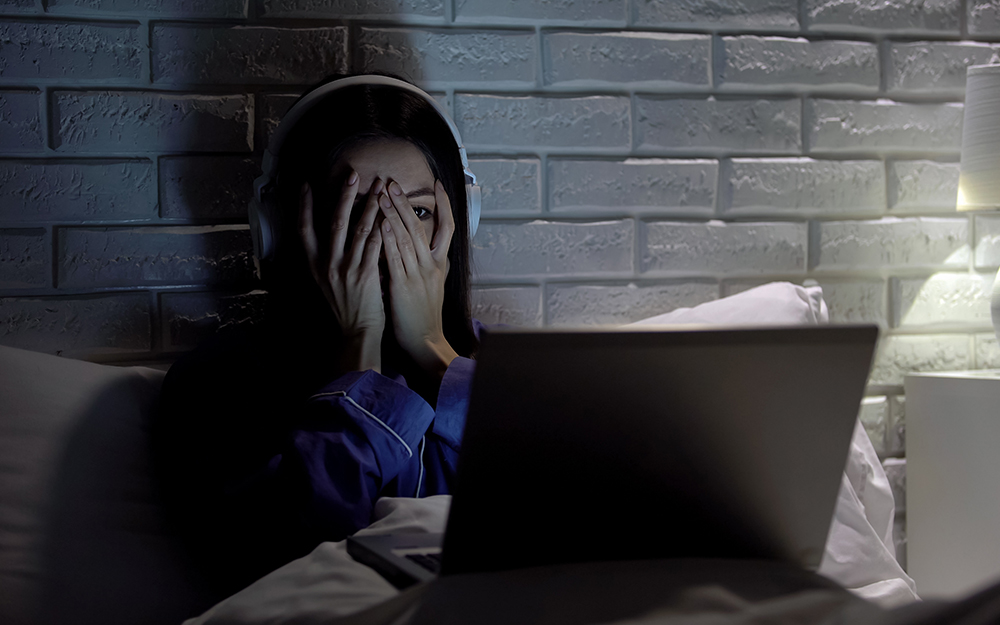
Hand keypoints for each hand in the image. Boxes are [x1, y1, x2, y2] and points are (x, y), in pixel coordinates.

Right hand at [299, 173, 384, 372]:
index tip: (306, 185)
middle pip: (333, 222)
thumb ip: (327, 260)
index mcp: (314, 266)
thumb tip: (329, 236)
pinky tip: (389, 212)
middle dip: (343, 196)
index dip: (304, 206)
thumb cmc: (346, 308)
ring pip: (357, 229)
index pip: (303, 229)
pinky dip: (382, 226)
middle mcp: (327, 265)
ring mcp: (346, 269)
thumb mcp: (326, 283)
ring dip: (369, 205)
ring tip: (378, 187)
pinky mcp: (365, 275)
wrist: (356, 333)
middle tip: (351, 174)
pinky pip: (374, 244)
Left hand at [379, 179, 458, 377]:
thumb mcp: (434, 283)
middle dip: (407, 202)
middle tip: (393, 182)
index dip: (443, 204)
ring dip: (395, 214)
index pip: (447, 226)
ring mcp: (418, 275)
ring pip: (408, 237)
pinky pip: (396, 257)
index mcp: (441, 263)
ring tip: (383, 194)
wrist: (425, 340)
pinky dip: (389, 238)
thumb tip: (427, 245)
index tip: (436, 183)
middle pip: (422, 226)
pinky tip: (381, 223)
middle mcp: (432, 265)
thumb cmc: (425, 314)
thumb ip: (430, 262)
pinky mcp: (404, 286)